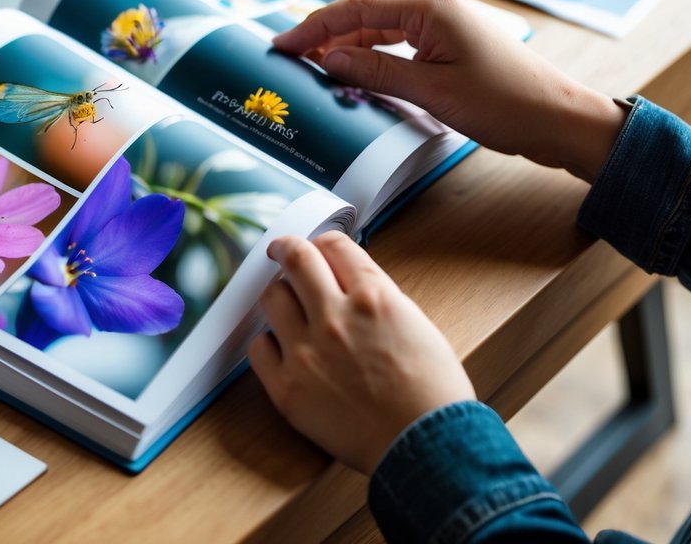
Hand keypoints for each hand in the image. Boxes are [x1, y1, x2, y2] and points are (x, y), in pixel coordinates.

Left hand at [249, 232, 474, 473]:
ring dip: (279, 296)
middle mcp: (335, 316)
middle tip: (282, 250)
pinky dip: (268, 342)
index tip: (317, 248)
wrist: (425, 447)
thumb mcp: (417, 325)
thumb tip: (351, 286)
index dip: (324, 243)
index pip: (333, 245)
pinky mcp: (287, 387)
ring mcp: (306, 351)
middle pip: (295, 258)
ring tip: (285, 304)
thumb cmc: (432, 395)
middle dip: (287, 248)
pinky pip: (258, 347)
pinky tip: (280, 347)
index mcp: (373, 297)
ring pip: (271, 297)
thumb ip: (378, 300)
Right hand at [272, 0, 625, 182]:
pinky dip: (370, 58)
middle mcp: (434, 6)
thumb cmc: (505, 104)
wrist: (558, 119)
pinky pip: (397, 45)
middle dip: (323, 35)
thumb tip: (330, 60)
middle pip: (363, 14)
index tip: (281, 45)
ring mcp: (442, 24)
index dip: (313, 27)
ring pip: (378, 30)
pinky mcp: (448, 45)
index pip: (355, 8)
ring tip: (311, 68)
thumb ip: (375, 72)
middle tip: (287, 58)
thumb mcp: (431, 91)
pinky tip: (352, 75)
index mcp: (429, 7)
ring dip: (345, 47)